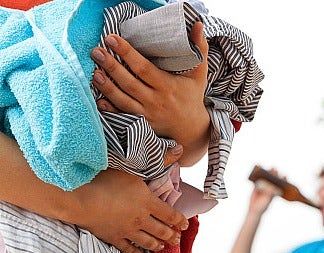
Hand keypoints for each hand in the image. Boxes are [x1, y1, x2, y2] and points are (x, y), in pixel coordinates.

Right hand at [70, 166, 188, 252]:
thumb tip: (179, 150)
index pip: (170, 214)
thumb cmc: (105, 178)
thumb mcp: (134, 166)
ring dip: (157, 244)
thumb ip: (159, 159)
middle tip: (177, 239)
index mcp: (148, 202)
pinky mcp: (112, 237)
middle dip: (171, 235)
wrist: (80, 198)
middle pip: (161, 230)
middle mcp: (141, 218)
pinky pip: (127, 249)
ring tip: (162, 246)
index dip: (179, 221)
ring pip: (147, 241)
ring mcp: (126, 230)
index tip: (185, 224)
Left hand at [91, 22, 209, 166]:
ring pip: (123, 100)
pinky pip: (124, 117)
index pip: (144, 68)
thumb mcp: (199, 73)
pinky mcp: (142, 124)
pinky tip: (99, 101)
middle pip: (130, 83)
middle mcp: (156, 100)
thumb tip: (197, 25)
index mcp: (168, 86)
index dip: (127, 53)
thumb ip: (198, 48)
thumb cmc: (192, 96)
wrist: (191, 128)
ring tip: (94, 73)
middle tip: (96, 52)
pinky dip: (110, 110)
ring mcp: (148, 114)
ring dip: (107, 87)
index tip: (112, 39)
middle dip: (111, 66)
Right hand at [248, 169, 280, 214]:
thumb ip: (270, 194)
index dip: (283, 179)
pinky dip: (257, 175)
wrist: (254, 209)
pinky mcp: (257, 186)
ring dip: (266, 173)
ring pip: (265, 178)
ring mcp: (263, 186)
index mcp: (275, 191)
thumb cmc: (263, 206)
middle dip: (274, 174)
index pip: (280, 184)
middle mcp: (270, 187)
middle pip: (273, 179)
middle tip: (274, 169)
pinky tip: (257, 171)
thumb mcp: (268, 200)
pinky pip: (257, 179)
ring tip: (266, 168)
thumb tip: (271, 187)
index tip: (284, 176)